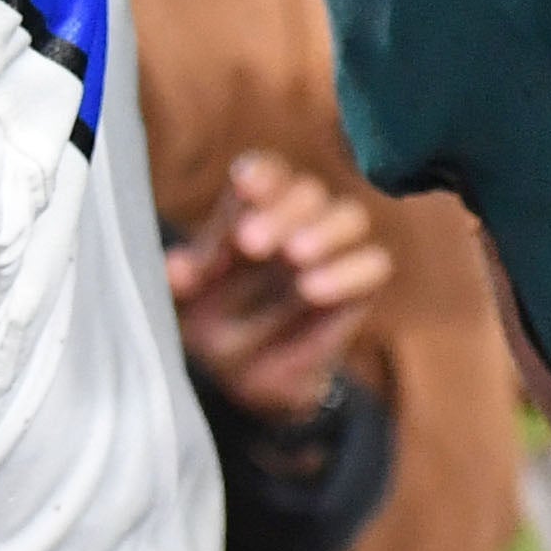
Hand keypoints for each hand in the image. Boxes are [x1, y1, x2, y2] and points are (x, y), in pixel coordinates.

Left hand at [171, 153, 392, 420]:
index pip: (266, 174)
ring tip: (295, 256)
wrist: (250, 376)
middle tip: (251, 243)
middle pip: (307, 192)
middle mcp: (299, 220)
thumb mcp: (184, 303)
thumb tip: (175, 270)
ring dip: (325, 232)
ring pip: (350, 217)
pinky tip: (314, 289)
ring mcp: (334, 251)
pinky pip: (375, 265)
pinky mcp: (360, 286)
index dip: (260, 174)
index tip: (245, 185)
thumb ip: (181, 281)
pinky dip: (349, 272)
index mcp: (254, 209)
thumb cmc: (213, 321)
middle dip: (282, 212)